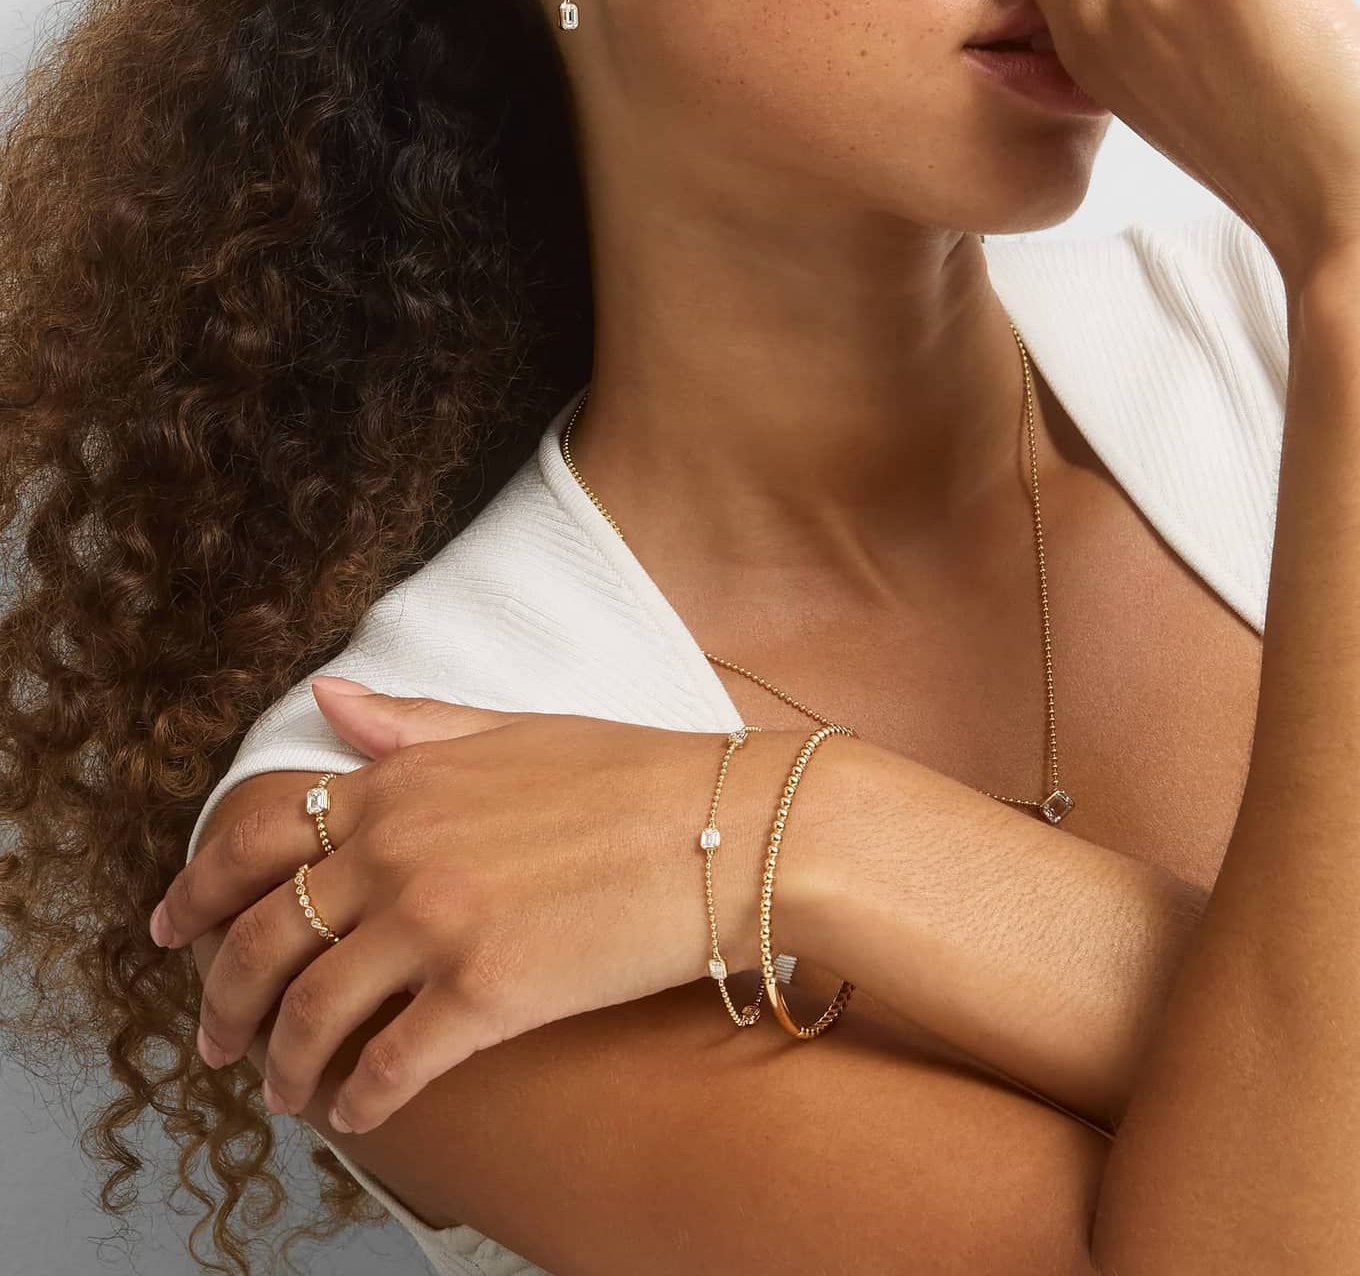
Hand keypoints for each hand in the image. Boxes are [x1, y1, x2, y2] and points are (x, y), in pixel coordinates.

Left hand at [152, 682, 803, 1133]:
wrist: (732, 826)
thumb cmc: (637, 774)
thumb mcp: (516, 729)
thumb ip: (414, 723)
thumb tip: (328, 701)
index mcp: (404, 781)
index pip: (256, 834)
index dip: (195, 889)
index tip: (172, 931)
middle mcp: (402, 849)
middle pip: (264, 936)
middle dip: (222, 999)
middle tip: (215, 1040)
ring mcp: (439, 923)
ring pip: (310, 1012)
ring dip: (282, 1066)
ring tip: (284, 1093)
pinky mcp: (487, 995)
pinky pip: (389, 1065)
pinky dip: (360, 1099)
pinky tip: (359, 1113)